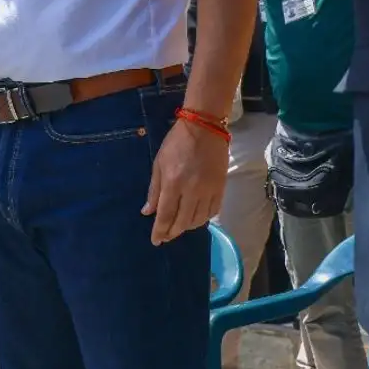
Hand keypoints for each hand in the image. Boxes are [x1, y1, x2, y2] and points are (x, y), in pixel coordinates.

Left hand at [142, 117, 228, 245]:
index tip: (156, 241)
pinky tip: (196, 218)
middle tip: (166, 236)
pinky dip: (203, 218)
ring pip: (198, 220)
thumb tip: (147, 212)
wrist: (205, 127)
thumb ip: (154, 190)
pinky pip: (213, 211)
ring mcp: (208, 190)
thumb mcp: (159, 163)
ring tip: (180, 226)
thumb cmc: (177, 143)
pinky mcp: (221, 188)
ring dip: (187, 227)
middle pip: (182, 222)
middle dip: (172, 232)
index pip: (165, 215)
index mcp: (173, 183)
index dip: (160, 231)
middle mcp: (191, 190)